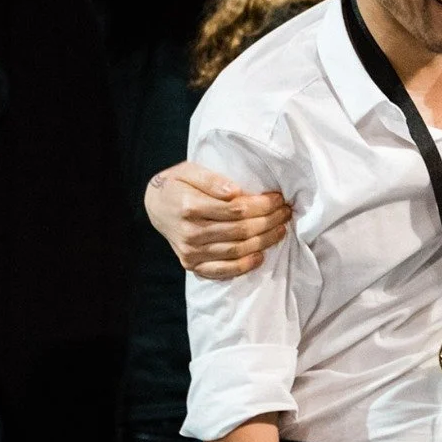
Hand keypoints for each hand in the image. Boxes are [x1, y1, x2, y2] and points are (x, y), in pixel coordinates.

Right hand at [144, 161, 290, 279]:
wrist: (155, 206)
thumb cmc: (177, 185)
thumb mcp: (189, 170)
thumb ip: (211, 179)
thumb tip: (235, 190)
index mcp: (190, 207)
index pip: (237, 210)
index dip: (262, 205)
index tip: (278, 198)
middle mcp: (190, 233)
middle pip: (240, 231)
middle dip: (269, 222)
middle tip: (285, 213)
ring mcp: (190, 252)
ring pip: (236, 251)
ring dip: (264, 241)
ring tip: (281, 230)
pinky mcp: (192, 265)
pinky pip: (222, 271)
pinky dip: (244, 266)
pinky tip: (260, 256)